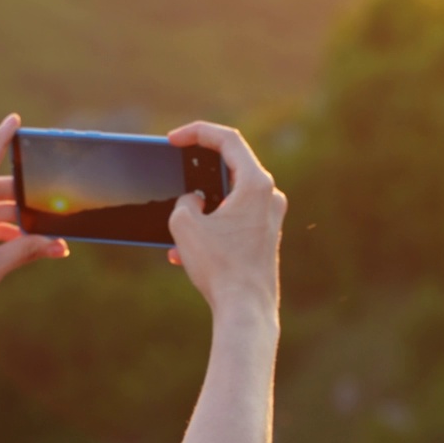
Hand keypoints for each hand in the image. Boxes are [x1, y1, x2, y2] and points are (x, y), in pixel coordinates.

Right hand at [165, 122, 285, 316]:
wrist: (246, 310)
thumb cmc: (220, 267)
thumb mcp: (186, 226)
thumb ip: (185, 202)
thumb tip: (195, 201)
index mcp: (256, 184)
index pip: (228, 140)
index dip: (197, 132)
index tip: (174, 139)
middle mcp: (269, 196)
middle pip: (230, 166)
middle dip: (197, 170)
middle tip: (177, 168)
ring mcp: (269, 217)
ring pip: (228, 198)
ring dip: (200, 207)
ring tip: (175, 224)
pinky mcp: (264, 237)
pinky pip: (232, 220)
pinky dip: (209, 227)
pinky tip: (185, 252)